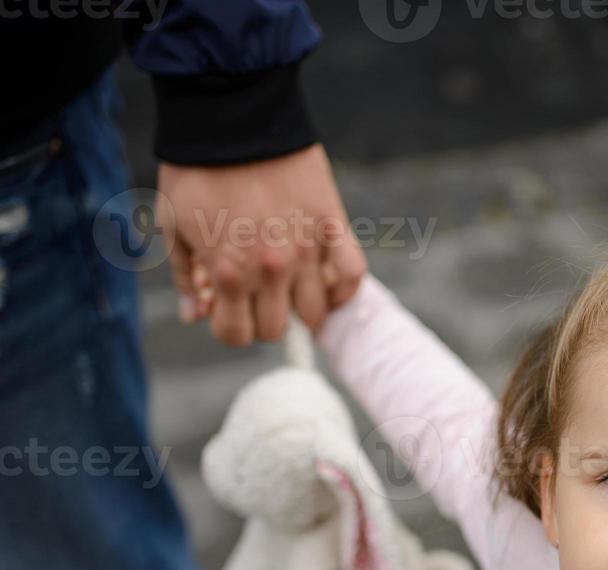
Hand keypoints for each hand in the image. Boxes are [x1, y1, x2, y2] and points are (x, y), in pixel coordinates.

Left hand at [159, 143, 365, 344]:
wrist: (234, 116)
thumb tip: (196, 315)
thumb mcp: (174, 223)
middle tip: (258, 297)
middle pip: (278, 330)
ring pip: (318, 312)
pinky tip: (329, 283)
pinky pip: (354, 275)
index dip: (229, 327)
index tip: (228, 310)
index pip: (236, 335)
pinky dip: (344, 288)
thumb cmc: (197, 169)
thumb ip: (186, 275)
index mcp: (229, 271)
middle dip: (263, 319)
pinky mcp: (332, 226)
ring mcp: (307, 250)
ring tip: (293, 290)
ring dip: (303, 308)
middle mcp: (271, 269)